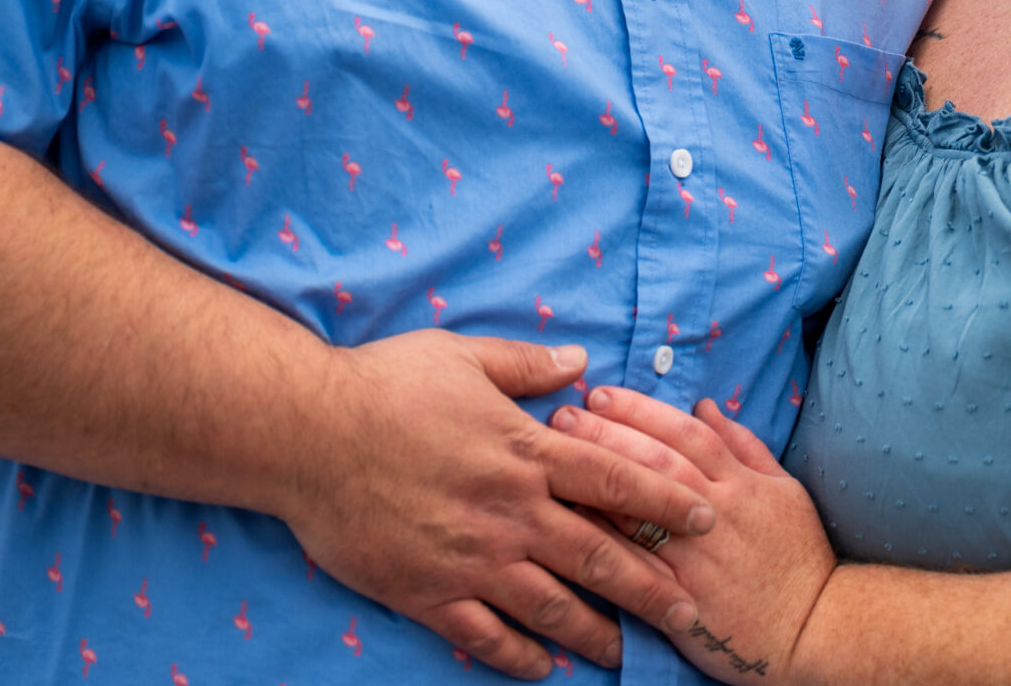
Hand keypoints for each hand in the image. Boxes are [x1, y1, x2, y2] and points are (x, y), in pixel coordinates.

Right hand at [276, 332, 716, 679]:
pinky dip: (521, 658)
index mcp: (523, 451)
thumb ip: (528, 365)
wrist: (305, 435)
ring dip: (599, 633)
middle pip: (600, 558)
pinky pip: (487, 637)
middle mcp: (509, 511)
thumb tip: (582, 362)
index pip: (615, 482)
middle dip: (653, 587)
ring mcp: (471, 559)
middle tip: (692, 612)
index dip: (666, 501)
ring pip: (553, 608)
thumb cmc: (383, 385)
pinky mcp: (428, 593)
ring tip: (630, 653)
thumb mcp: (463, 356)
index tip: (705, 517)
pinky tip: (547, 670)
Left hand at [551, 387, 836, 683]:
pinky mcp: (679, 598)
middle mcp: (714, 513)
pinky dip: (602, 540)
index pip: (684, 433)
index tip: (599, 394)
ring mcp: (696, 556)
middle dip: (606, 434)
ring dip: (593, 480)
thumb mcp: (784, 490)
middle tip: (562, 415)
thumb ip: (744, 445)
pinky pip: (633, 564)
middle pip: (654, 462)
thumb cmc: (798, 557)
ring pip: (638, 509)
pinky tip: (569, 523)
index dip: (639, 410)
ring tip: (553, 459)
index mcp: (741, 483)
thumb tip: (704, 404)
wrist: (812, 630)